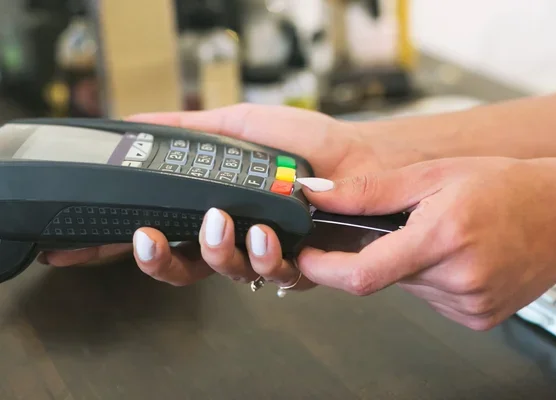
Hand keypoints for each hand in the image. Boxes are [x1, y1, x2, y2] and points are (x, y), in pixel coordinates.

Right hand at [40, 104, 390, 286]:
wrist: (359, 157)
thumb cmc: (307, 143)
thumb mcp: (240, 125)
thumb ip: (190, 127)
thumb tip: (140, 122)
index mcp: (214, 207)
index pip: (161, 231)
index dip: (125, 242)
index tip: (80, 248)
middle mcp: (235, 237)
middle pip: (181, 267)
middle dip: (158, 259)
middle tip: (150, 238)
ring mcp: (265, 254)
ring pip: (223, 273)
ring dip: (214, 251)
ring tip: (220, 220)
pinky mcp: (298, 265)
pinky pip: (272, 275)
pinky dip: (263, 256)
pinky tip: (263, 233)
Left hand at [294, 157, 555, 329]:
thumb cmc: (509, 187)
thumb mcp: (436, 173)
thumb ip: (372, 191)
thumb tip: (320, 196)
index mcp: (442, 238)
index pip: (362, 274)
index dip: (324, 269)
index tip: (306, 256)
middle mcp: (457, 279)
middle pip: (385, 275)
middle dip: (381, 250)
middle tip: (409, 222)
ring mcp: (469, 305)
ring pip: (408, 286)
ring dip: (409, 262)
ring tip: (444, 234)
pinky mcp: (477, 318)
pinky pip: (432, 298)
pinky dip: (431, 277)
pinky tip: (458, 254)